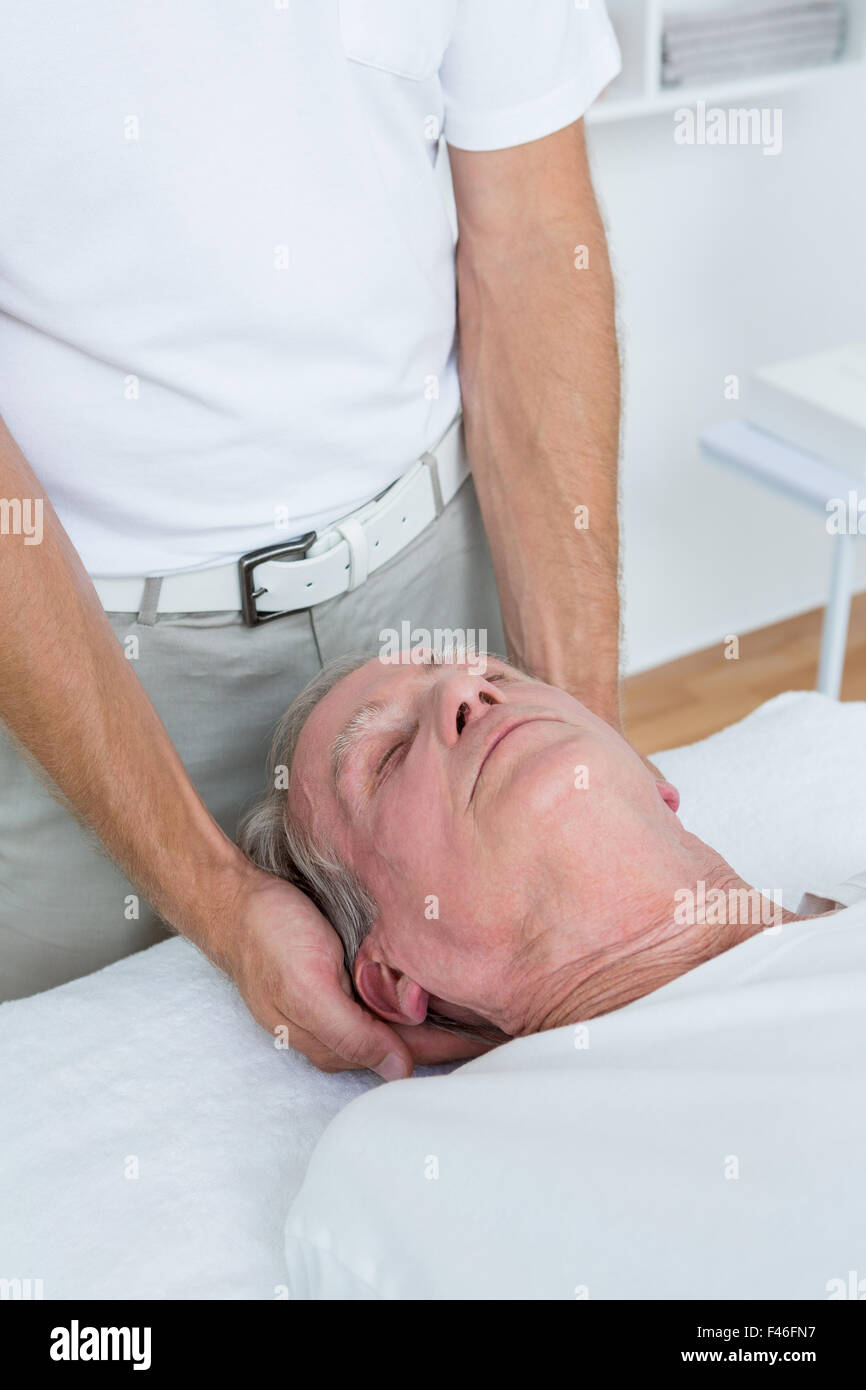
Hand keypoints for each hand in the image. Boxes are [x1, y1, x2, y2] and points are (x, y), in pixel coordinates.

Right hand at [210, 866, 488, 1078]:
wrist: (233, 900)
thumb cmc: (265, 940)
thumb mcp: (304, 987)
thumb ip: (348, 1033)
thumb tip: (397, 1069)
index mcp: (338, 1041)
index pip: (414, 1053)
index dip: (460, 1046)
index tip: (504, 1037)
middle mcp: (347, 1027)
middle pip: (418, 1039)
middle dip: (463, 1034)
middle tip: (516, 1022)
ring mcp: (347, 1001)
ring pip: (409, 1016)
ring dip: (449, 1011)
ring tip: (496, 1003)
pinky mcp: (346, 975)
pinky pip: (395, 991)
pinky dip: (426, 988)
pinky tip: (451, 978)